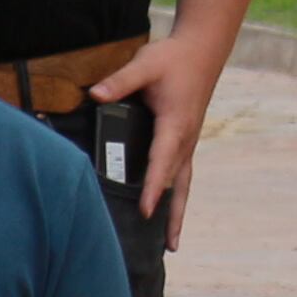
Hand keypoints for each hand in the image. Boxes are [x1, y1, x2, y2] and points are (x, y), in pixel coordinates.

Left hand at [92, 29, 225, 236]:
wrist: (203, 49)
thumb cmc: (172, 58)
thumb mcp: (144, 64)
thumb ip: (119, 81)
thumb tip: (94, 94)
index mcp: (176, 124)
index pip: (161, 161)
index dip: (153, 187)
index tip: (145, 210)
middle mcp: (187, 138)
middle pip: (179, 183)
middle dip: (173, 214)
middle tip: (169, 246)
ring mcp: (189, 140)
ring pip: (184, 182)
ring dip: (179, 211)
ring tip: (173, 242)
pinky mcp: (186, 138)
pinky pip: (182, 172)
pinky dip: (177, 193)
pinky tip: (168, 209)